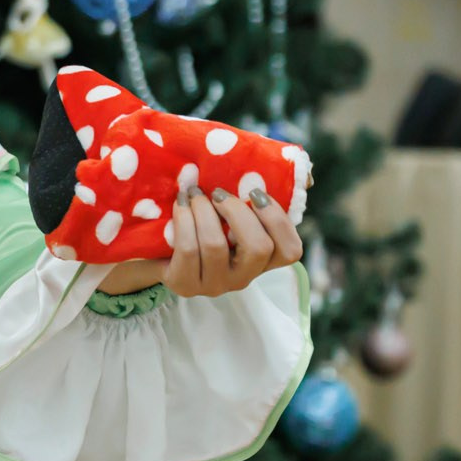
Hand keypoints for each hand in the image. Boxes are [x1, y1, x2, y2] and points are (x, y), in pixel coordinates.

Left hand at [102, 186, 303, 298]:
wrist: (154, 250)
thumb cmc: (202, 222)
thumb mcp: (231, 211)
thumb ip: (261, 196)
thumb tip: (306, 175)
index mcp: (263, 261)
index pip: (290, 251)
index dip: (278, 220)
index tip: (256, 192)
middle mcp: (243, 278)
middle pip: (258, 248)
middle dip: (238, 212)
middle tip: (219, 193)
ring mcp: (214, 285)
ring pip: (217, 246)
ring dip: (205, 211)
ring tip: (193, 194)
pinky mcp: (184, 285)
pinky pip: (188, 250)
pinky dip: (184, 220)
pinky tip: (180, 205)